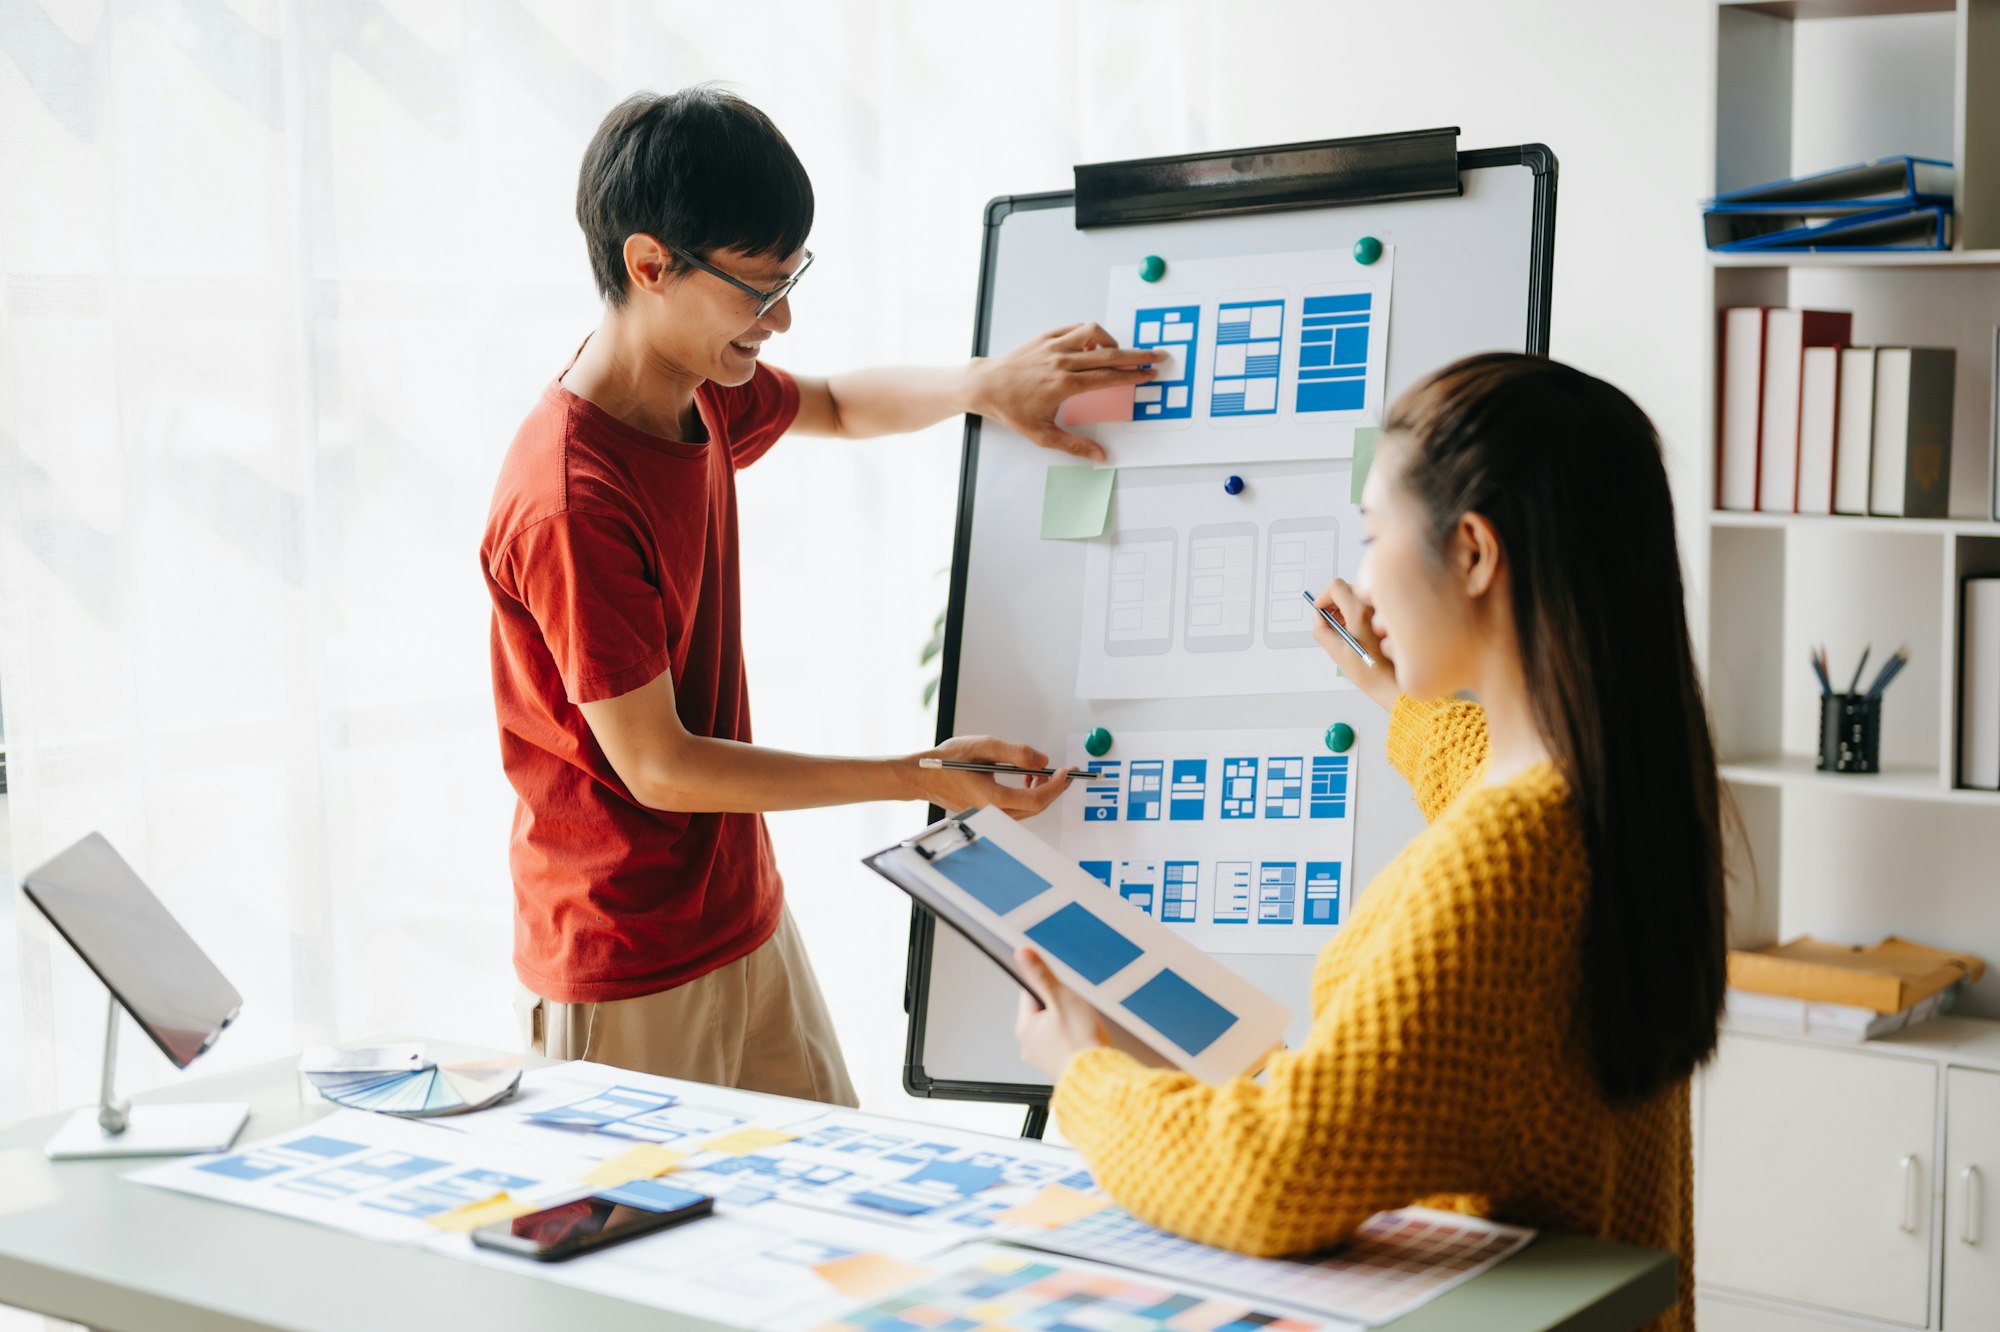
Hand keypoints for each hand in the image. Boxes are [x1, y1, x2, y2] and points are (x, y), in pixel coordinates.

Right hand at [913, 735, 1073, 817]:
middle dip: (1055, 789)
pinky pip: (1018, 808)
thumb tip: (1042, 760)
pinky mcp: (990, 813)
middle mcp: (992, 812)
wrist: (923, 776)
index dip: (1055, 787)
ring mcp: (991, 815)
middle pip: (1035, 807)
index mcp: (991, 798)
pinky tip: (1026, 778)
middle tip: (1067, 773)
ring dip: (1041, 792)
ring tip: (1041, 772)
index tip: (1065, 772)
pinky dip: (1028, 795)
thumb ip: (1015, 752)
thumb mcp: (983, 746)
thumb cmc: (947, 761)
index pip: (1035, 800)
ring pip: (1028, 810)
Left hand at [967, 323, 1165, 461]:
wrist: (985, 386)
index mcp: (1065, 385)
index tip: (1150, 374)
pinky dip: (1088, 334)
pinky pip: (1074, 328)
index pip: (1109, 377)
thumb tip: (1101, 457)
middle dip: (1137, 355)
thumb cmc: (1012, 411)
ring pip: (1093, 332)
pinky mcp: (1045, 336)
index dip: (1133, 376)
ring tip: (1115, 352)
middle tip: (1156, 355)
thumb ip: (1075, 445)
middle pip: (1110, 354)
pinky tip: (1091, 346)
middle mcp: (1062, 361)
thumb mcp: (1043, 435)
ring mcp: (1053, 346)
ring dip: (1110, 340)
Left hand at [1014, 948, 1106, 1078]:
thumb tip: (1022, 954)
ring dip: (1069, 1024)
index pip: (1030, 993)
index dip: (1050, 988)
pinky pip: (1064, 1044)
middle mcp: (1029, 1046)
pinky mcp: (1058, 1067)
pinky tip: (1085, 1042)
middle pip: (1044, 1010)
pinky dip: (1074, 1040)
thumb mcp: (1061, 999)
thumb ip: (1042, 975)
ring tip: (1082, 1030)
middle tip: (1077, 1015)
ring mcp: (1043, 1059)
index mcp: (1024, 1029)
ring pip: (1055, 1027)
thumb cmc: (1082, 1042)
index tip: (1063, 994)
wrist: (1102, 1080)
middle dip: (1062, 1008)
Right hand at [1312, 577, 1398, 710]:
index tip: (1319, 610)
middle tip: (1330, 622)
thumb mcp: (1337, 653)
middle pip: (1347, 590)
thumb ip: (1321, 631)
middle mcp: (1373, 607)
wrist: (1394, 684)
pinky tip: (1358, 634)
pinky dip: (1359, 615)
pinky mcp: (1389, 618)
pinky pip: (1369, 607)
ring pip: (1359, 598)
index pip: (1335, 587)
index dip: (1323, 598)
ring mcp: (1383, 612)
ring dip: (1346, 609)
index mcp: (1359, 613)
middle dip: (1334, 603)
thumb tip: (1318, 618)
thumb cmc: (1371, 672)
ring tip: (1345, 631)